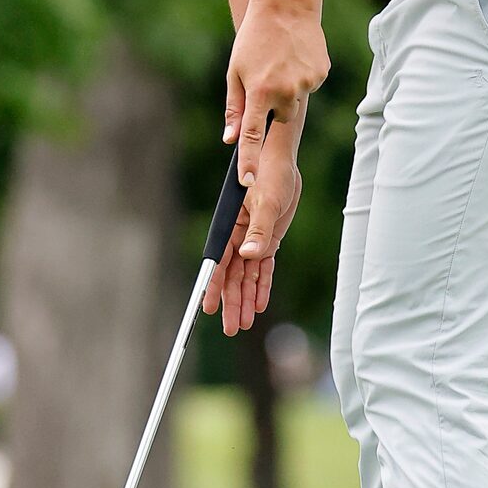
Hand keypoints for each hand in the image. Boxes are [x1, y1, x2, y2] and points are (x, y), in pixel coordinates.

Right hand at [203, 138, 302, 334]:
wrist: (282, 160)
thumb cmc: (269, 174)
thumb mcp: (266, 201)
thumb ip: (259, 230)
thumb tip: (249, 255)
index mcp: (230, 226)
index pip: (218, 263)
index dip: (212, 286)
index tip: (206, 307)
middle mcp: (238, 236)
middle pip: (231, 276)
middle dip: (231, 302)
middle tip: (230, 328)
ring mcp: (252, 239)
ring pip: (246, 275)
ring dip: (245, 299)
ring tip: (243, 324)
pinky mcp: (268, 238)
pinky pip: (263, 267)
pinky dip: (261, 285)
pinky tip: (259, 304)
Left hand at [224, 0, 328, 186]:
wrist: (286, 5)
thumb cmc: (254, 39)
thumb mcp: (235, 71)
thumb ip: (235, 107)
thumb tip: (230, 139)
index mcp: (258, 92)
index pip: (252, 136)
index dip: (248, 161)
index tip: (248, 183)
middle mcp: (284, 91)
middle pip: (280, 119)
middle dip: (272, 107)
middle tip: (267, 78)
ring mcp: (305, 83)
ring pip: (295, 104)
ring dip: (287, 92)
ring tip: (281, 63)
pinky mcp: (320, 74)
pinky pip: (309, 87)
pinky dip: (301, 77)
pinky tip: (295, 57)